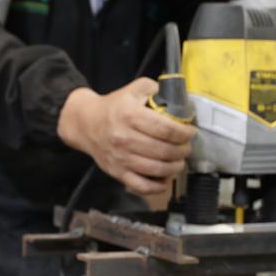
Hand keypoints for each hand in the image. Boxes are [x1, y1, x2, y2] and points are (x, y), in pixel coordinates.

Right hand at [57, 79, 196, 194]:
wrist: (86, 123)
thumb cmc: (114, 107)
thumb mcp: (134, 89)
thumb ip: (157, 90)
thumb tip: (180, 100)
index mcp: (129, 115)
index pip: (166, 129)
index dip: (184, 134)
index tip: (190, 133)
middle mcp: (123, 138)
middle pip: (164, 150)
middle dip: (182, 150)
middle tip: (186, 147)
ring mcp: (120, 157)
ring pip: (157, 169)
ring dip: (175, 167)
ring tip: (179, 161)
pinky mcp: (117, 172)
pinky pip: (141, 185)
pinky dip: (158, 186)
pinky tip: (165, 178)